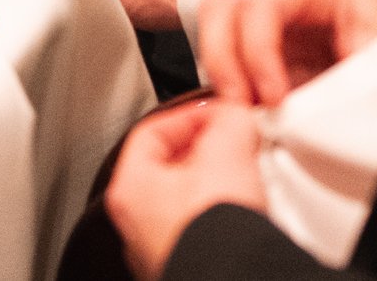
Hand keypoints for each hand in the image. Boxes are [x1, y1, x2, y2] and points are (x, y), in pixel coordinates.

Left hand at [106, 97, 268, 280]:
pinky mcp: (189, 267)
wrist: (236, 280)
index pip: (152, 130)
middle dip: (209, 149)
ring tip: (246, 177)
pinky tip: (247, 214)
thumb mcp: (227, 153)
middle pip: (171, 166)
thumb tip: (234, 115)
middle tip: (237, 142)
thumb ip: (228, 121)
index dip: (190, 113)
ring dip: (218, 184)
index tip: (219, 111)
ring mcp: (160, 251)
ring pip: (189, 200)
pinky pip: (204, 230)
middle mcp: (135, 225)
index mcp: (129, 189)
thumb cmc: (213, 233)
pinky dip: (223, 217)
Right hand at [197, 0, 376, 105]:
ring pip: (216, 31)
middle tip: (243, 107)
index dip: (257, 52)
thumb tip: (291, 117)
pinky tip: (251, 116)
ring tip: (248, 114)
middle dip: (225, 61)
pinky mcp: (266, 54)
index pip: (260, 6)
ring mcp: (271, 25)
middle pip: (223, 11)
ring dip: (222, 74)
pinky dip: (229, 88)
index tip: (272, 97)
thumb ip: (336, 88)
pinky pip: (228, 62)